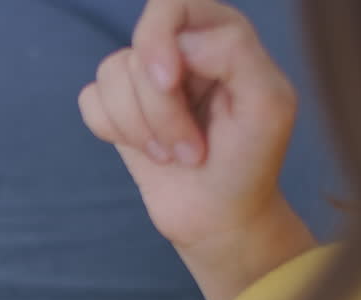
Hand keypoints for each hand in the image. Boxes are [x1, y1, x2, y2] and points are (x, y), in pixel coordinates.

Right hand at [78, 0, 299, 252]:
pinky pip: (91, 100)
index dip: (159, 40)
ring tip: (175, 155)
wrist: (221, 217)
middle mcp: (181, 48)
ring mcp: (146, 79)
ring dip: (141, 128)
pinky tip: (148, 152)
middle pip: (139, 51)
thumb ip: (235, 54)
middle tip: (192, 150)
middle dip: (160, 110)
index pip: (172, 4)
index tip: (168, 83)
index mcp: (221, 34)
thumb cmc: (250, 162)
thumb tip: (182, 44)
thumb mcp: (268, 106)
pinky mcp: (120, 109)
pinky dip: (114, 131)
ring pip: (111, 75)